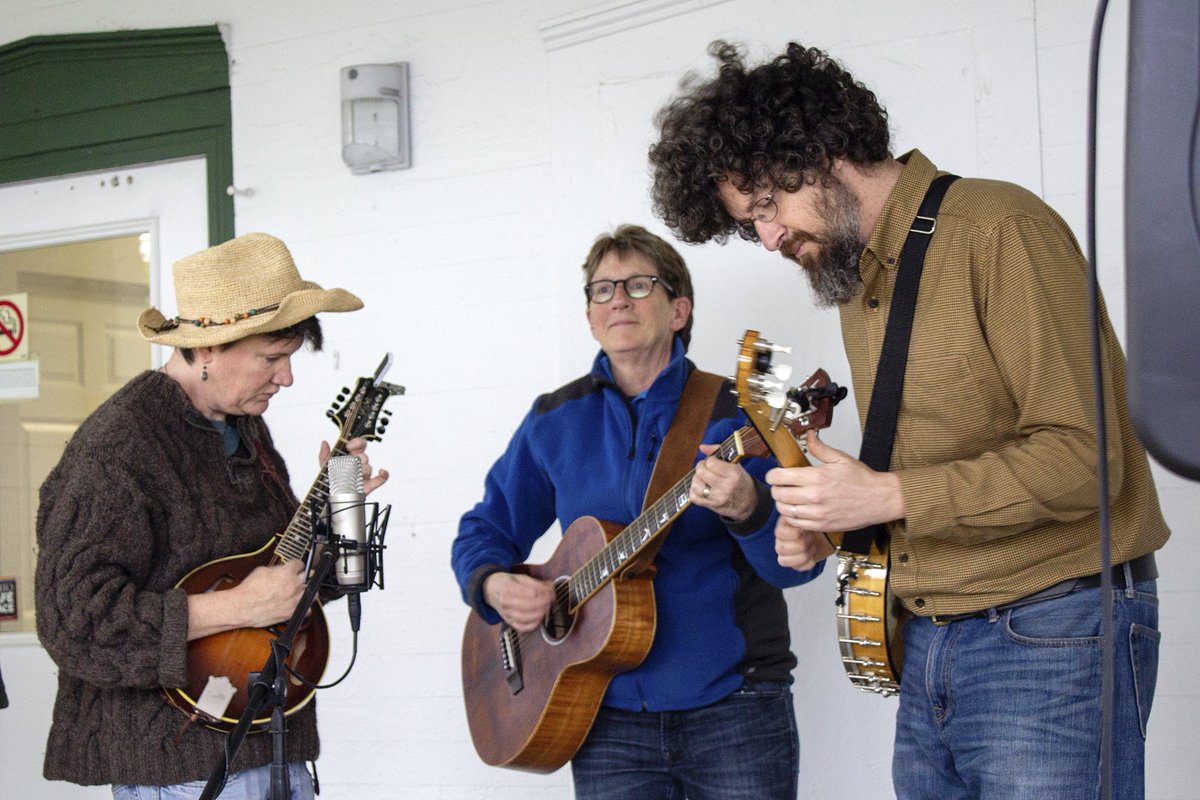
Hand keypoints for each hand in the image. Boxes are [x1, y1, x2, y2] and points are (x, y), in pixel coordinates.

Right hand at [187, 560, 307, 639]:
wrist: (242, 606)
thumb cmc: (249, 589)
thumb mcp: (262, 570)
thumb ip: (277, 569)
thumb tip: (281, 569)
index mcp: (287, 572)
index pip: (300, 564)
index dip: (297, 565)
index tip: (296, 566)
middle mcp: (293, 585)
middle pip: (309, 576)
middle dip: (305, 575)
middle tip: (301, 576)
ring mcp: (294, 599)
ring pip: (313, 592)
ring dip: (308, 590)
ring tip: (303, 590)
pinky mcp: (291, 612)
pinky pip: (307, 609)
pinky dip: (305, 607)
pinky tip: (300, 604)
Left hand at [319, 437, 389, 493]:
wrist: (333, 498)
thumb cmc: (331, 481)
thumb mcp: (325, 466)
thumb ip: (324, 454)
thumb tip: (324, 444)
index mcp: (350, 457)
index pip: (359, 445)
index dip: (356, 443)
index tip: (350, 445)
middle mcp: (358, 465)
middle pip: (364, 456)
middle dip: (357, 458)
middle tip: (350, 462)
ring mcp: (364, 475)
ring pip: (369, 467)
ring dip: (361, 470)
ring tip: (352, 476)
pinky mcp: (369, 484)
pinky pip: (381, 478)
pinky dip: (383, 475)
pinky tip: (381, 472)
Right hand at [483, 572, 554, 632]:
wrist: (490, 590)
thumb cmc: (507, 582)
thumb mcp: (519, 576)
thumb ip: (535, 582)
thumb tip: (550, 587)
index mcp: (508, 587)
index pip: (532, 592)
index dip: (545, 591)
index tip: (551, 589)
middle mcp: (506, 602)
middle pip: (530, 605)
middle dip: (545, 601)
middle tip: (551, 598)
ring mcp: (506, 614)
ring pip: (527, 617)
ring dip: (541, 612)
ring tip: (546, 606)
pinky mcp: (508, 622)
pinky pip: (523, 627)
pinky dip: (534, 623)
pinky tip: (539, 617)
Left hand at [689, 443, 758, 522]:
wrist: (748, 503)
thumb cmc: (741, 481)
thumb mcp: (736, 465)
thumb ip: (718, 452)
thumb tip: (701, 447)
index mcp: (734, 474)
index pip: (711, 462)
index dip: (710, 460)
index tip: (714, 462)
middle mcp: (726, 486)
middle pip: (701, 472)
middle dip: (701, 467)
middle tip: (705, 468)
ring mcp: (718, 498)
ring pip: (695, 485)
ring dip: (696, 479)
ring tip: (703, 478)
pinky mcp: (712, 506)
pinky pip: (694, 497)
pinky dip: (694, 491)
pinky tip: (701, 487)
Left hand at [766, 431, 904, 531]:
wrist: (879, 499)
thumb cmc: (862, 480)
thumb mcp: (840, 458)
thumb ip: (819, 448)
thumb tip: (808, 435)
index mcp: (817, 477)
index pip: (780, 477)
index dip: (772, 475)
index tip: (774, 475)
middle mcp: (815, 496)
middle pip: (778, 494)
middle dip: (776, 488)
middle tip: (781, 485)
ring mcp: (817, 513)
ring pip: (784, 510)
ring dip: (782, 503)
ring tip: (789, 497)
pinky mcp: (821, 526)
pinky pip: (796, 523)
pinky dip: (792, 516)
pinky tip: (797, 509)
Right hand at [774, 517, 835, 570]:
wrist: (828, 533)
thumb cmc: (817, 524)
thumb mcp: (809, 515)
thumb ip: (801, 517)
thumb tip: (799, 519)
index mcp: (783, 527)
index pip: (780, 534)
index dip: (794, 533)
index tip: (804, 530)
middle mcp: (781, 540)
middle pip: (781, 548)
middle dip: (801, 544)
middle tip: (810, 538)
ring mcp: (787, 553)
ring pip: (784, 560)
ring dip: (803, 555)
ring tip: (812, 547)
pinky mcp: (795, 563)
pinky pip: (797, 567)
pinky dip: (808, 562)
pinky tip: (813, 555)